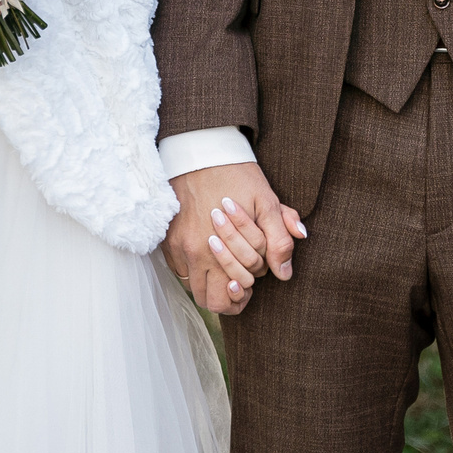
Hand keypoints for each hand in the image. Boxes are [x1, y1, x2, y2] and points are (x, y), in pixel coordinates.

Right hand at [163, 161, 305, 316]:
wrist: (200, 152)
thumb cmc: (237, 175)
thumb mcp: (267, 202)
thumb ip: (280, 239)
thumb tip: (285, 273)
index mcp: (223, 248)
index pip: (234, 294)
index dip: (246, 294)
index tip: (250, 282)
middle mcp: (197, 253)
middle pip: (211, 300)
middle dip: (227, 296)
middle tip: (238, 281)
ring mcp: (179, 248)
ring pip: (193, 289)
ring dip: (209, 285)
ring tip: (222, 271)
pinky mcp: (167, 241)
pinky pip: (179, 271)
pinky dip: (193, 270)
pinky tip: (206, 255)